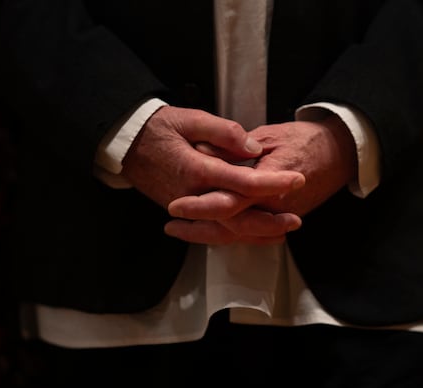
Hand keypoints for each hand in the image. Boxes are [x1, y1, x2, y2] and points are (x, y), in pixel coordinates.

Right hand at [121, 104, 304, 220]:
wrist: (125, 143)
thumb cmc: (158, 127)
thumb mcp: (190, 119)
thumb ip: (224, 132)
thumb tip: (252, 148)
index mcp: (198, 169)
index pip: (243, 182)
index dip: (273, 183)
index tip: (297, 179)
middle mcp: (193, 195)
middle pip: (236, 218)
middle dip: (269, 221)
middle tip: (296, 219)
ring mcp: (186, 207)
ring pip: (225, 229)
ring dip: (254, 233)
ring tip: (281, 232)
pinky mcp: (183, 211)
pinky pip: (211, 230)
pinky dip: (233, 235)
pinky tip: (251, 235)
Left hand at [166, 114, 356, 242]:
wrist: (341, 154)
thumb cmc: (307, 139)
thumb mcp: (269, 135)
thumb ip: (235, 147)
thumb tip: (203, 151)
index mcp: (271, 183)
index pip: (230, 201)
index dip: (201, 205)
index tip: (176, 206)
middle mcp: (275, 206)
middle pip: (231, 226)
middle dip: (198, 228)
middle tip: (171, 225)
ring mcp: (280, 216)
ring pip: (239, 234)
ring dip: (208, 235)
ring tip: (181, 231)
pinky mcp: (281, 218)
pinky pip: (252, 233)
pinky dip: (229, 235)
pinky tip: (210, 233)